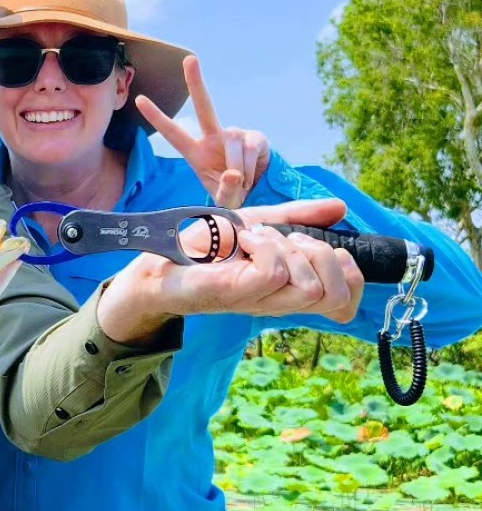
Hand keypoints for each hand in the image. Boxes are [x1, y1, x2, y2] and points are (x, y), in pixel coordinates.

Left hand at [97, 199, 364, 343]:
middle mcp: (281, 298)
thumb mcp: (259, 221)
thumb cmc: (205, 246)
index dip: (351, 273)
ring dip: (291, 250)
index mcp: (291, 287)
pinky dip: (264, 247)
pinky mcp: (237, 292)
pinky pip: (274, 273)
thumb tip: (341, 208)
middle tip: (285, 241)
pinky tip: (242, 241)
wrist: (158, 258)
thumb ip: (298, 216)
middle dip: (324, 256)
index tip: (317, 245)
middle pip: (340, 295)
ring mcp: (260, 298)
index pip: (348, 302)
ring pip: (314, 288)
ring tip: (258, 240)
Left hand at [137, 55, 269, 208]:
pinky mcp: (254, 137)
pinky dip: (250, 165)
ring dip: (237, 164)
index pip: (173, 133)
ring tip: (240, 183)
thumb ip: (226, 190)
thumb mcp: (223, 200)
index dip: (157, 117)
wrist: (258, 196)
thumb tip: (234, 173)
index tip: (139, 99)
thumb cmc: (231, 195)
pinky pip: (249, 145)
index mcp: (196, 153)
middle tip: (189, 59)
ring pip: (232, 139)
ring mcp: (235, 135)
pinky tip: (251, 175)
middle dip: (196, 83)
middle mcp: (214, 138)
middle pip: (204, 106)